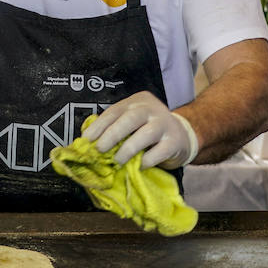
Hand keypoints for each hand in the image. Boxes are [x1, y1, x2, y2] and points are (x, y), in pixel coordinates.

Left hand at [81, 91, 200, 168]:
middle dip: (112, 135)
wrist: (182, 136)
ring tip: (117, 160)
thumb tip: (89, 142)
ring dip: (128, 149)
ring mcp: (165, 124)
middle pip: (130, 118)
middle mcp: (152, 109)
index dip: (99, 126)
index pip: (114, 111)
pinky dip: (147, 160)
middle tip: (99, 149)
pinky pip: (159, 151)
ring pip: (146, 134)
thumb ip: (114, 127)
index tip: (86, 140)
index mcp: (137, 101)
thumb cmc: (148, 131)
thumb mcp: (132, 123)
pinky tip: (139, 165)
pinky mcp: (175, 141)